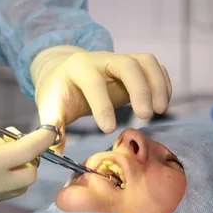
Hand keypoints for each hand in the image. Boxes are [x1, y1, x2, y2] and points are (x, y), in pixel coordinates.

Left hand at [30, 46, 171, 151]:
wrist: (64, 74)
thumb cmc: (59, 94)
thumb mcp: (50, 108)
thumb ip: (52, 129)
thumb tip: (55, 154)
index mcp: (78, 68)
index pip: (93, 82)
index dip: (102, 105)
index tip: (108, 131)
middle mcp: (102, 59)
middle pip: (127, 64)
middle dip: (140, 89)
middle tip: (145, 117)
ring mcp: (120, 60)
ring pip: (146, 61)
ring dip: (158, 84)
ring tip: (160, 111)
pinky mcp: (134, 66)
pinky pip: (154, 68)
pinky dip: (163, 84)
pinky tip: (161, 105)